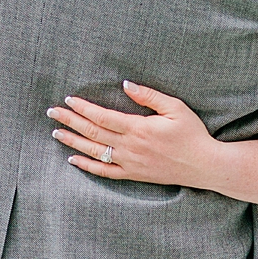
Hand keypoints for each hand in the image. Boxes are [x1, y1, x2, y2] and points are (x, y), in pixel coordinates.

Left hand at [48, 83, 224, 189]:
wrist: (204, 166)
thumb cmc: (192, 134)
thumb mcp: (175, 108)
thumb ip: (149, 96)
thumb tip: (126, 84)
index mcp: (139, 128)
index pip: (103, 116)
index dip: (84, 108)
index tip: (69, 100)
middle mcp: (130, 147)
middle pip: (93, 132)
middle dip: (71, 121)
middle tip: (53, 112)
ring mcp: (130, 163)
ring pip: (94, 152)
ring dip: (73, 141)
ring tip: (56, 132)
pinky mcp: (133, 175)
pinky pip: (105, 172)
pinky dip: (87, 166)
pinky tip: (73, 159)